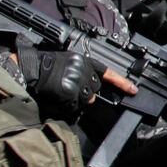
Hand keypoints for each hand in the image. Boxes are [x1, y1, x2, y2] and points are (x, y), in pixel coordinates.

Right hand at [16, 48, 133, 120]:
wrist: (32, 68)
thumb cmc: (48, 64)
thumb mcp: (71, 60)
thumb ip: (85, 69)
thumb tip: (95, 81)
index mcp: (87, 61)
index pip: (110, 73)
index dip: (122, 82)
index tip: (133, 90)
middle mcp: (85, 71)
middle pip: (96, 89)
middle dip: (87, 91)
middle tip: (72, 87)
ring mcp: (78, 83)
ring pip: (87, 99)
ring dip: (78, 99)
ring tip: (64, 90)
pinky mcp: (70, 93)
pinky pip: (75, 105)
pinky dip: (68, 104)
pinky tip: (59, 96)